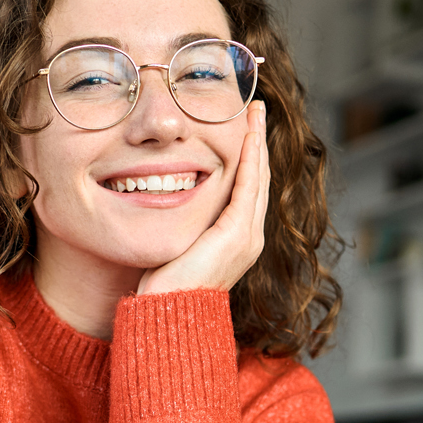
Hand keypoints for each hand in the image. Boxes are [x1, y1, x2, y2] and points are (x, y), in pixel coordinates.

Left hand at [136, 101, 268, 295]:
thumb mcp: (178, 245)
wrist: (169, 313)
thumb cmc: (165, 287)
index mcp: (238, 239)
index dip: (249, 155)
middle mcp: (250, 237)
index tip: (245, 126)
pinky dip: (250, 158)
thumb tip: (163, 198)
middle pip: (259, 177)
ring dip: (257, 141)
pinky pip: (248, 186)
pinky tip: (248, 135)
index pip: (248, 187)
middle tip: (255, 109)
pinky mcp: (237, 234)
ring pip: (258, 177)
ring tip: (255, 112)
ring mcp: (247, 236)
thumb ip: (183, 222)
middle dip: (258, 140)